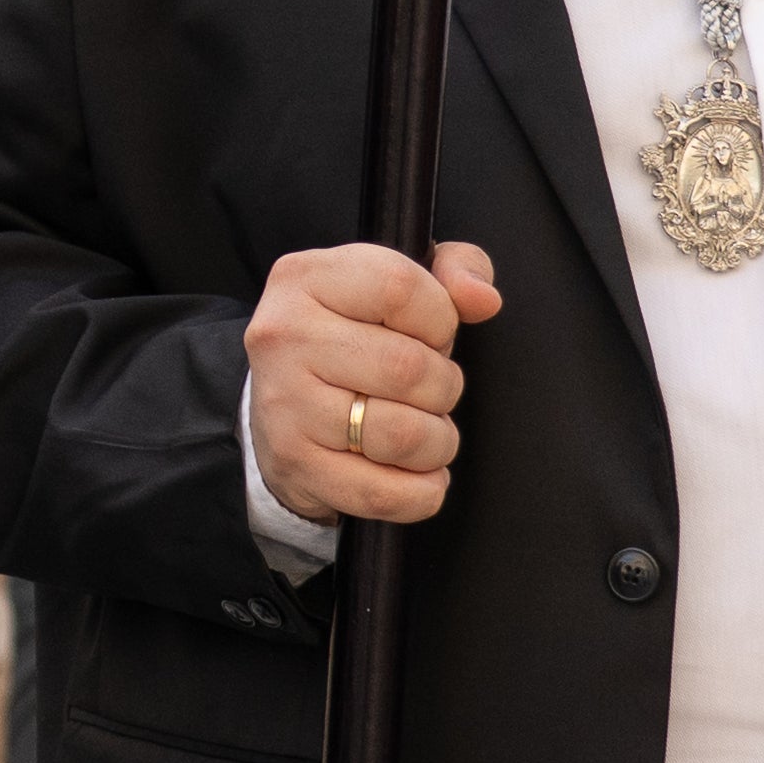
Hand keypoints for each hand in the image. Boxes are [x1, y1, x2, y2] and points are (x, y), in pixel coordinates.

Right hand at [244, 239, 502, 527]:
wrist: (281, 402)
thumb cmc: (351, 336)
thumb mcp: (397, 282)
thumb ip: (455, 270)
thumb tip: (482, 298)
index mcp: (307, 277)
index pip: (400, 289)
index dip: (439, 320)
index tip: (431, 336)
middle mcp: (285, 336)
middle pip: (409, 369)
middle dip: (443, 387)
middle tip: (429, 391)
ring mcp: (285, 404)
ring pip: (403, 436)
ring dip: (436, 442)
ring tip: (426, 432)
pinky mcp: (295, 464)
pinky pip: (383, 492)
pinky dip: (420, 492)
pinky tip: (417, 473)